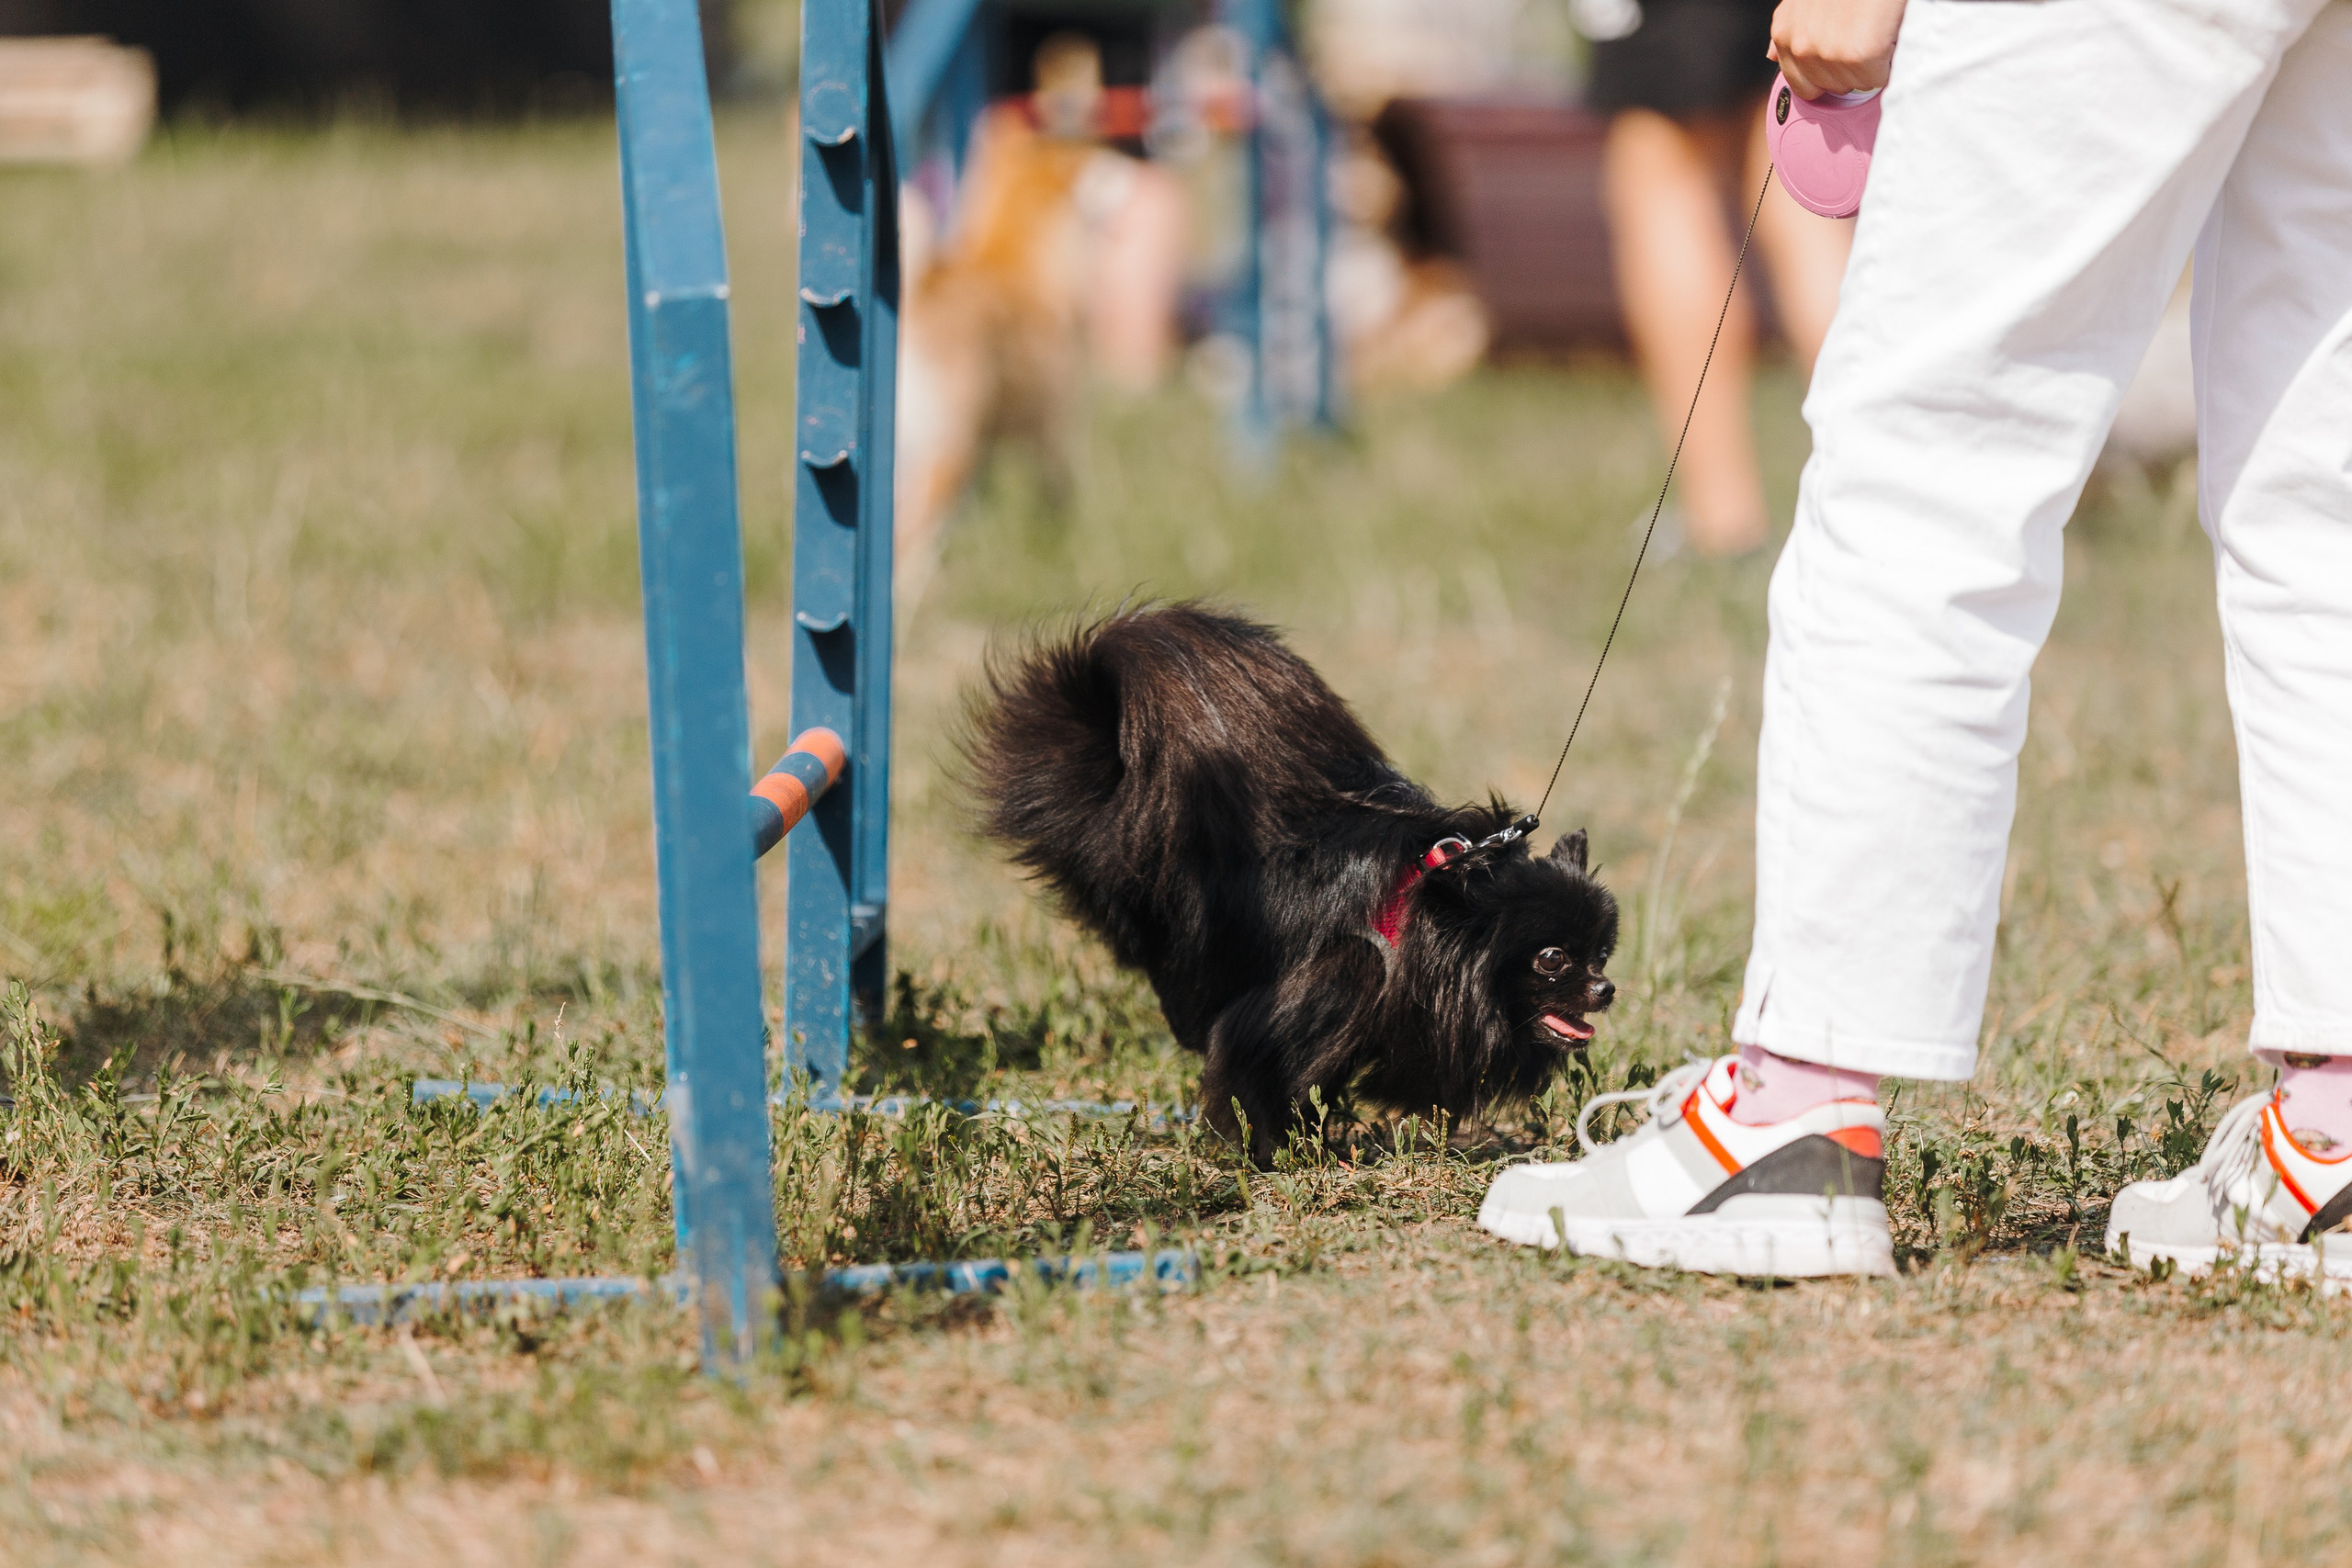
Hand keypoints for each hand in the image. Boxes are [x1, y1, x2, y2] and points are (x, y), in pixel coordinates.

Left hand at [1768, 0, 1907, 98]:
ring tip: (1873, 28)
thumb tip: (1773, 55)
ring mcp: (1828, 52)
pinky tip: (1885, 33)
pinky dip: (1889, 60)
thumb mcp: (1803, 0)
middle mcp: (1800, 46)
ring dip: (1871, 63)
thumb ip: (1791, 27)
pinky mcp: (1859, 54)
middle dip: (1852, 66)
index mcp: (1784, 33)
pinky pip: (1879, 77)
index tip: (1845, 53)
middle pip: (1834, 87)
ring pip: (1858, 83)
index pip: (1803, 86)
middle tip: (1864, 32)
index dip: (1830, 73)